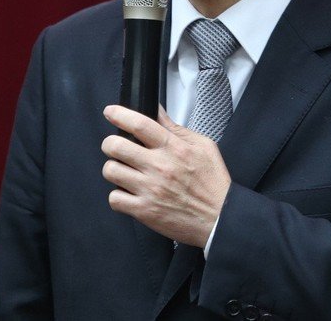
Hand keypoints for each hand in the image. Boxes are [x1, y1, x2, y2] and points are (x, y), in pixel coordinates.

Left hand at [101, 104, 230, 246]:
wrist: (220, 219)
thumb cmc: (213, 183)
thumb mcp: (203, 146)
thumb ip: (176, 128)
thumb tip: (157, 112)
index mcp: (174, 148)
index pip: (139, 124)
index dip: (119, 114)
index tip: (111, 111)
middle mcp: (159, 167)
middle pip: (116, 146)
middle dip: (110, 143)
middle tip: (114, 146)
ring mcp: (150, 189)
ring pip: (111, 171)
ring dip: (114, 169)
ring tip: (123, 171)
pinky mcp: (145, 211)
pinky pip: (115, 199)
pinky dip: (118, 196)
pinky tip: (128, 193)